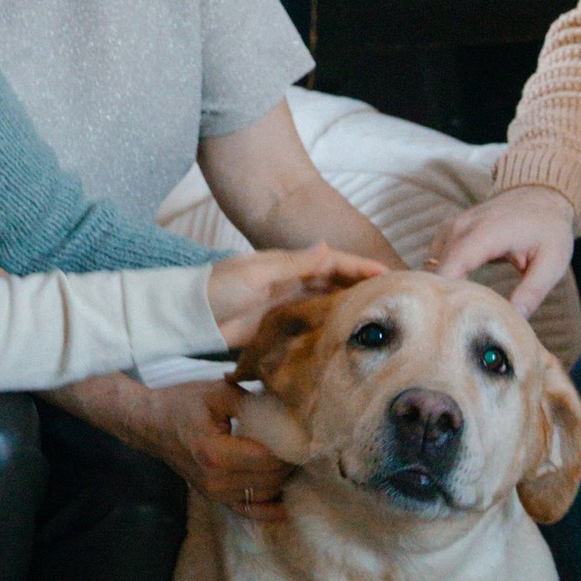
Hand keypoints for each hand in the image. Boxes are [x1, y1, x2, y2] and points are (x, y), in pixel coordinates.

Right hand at [143, 373, 289, 511]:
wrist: (149, 424)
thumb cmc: (181, 404)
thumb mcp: (218, 393)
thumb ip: (254, 403)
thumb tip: (289, 410)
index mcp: (215, 453)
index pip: (269, 457)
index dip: (291, 445)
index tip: (305, 430)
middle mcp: (215, 480)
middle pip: (270, 478)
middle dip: (291, 460)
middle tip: (303, 441)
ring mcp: (214, 493)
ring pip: (265, 493)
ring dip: (283, 477)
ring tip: (293, 456)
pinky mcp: (214, 498)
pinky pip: (248, 510)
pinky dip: (269, 509)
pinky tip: (286, 504)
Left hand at [203, 243, 381, 347]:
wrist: (187, 317)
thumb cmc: (218, 288)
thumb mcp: (256, 274)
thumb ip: (293, 264)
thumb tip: (327, 246)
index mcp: (286, 264)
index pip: (332, 262)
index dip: (359, 267)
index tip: (387, 273)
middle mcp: (290, 282)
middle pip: (333, 282)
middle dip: (361, 286)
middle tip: (392, 297)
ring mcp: (284, 305)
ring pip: (325, 303)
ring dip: (348, 307)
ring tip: (377, 317)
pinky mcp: (276, 327)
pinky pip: (309, 325)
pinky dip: (327, 326)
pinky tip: (344, 335)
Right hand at [432, 186, 574, 317]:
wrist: (541, 196)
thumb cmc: (548, 230)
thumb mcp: (552, 263)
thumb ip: (532, 292)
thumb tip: (515, 320)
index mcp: (487, 233)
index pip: (451, 268)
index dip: (447, 297)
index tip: (455, 323)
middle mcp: (462, 227)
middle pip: (437, 271)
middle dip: (446, 299)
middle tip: (462, 325)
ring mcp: (451, 227)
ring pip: (432, 267)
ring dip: (443, 289)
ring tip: (462, 312)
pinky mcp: (448, 231)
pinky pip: (434, 260)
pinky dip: (443, 277)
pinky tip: (459, 294)